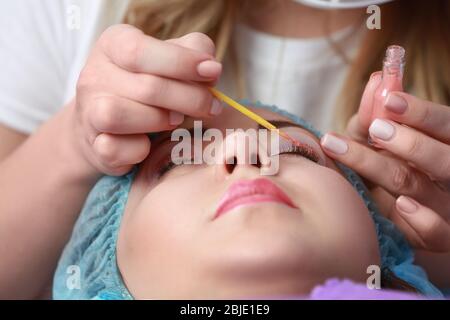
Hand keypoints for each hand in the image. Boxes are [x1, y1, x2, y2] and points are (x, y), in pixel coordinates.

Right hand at [73, 24, 222, 175]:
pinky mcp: (93, 146)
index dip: (181, 62)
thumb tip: (210, 66)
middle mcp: (94, 75)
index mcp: (113, 45)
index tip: (213, 72)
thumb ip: (191, 53)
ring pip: (117, 115)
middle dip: (189, 99)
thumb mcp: (168, 60)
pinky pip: (115, 150)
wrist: (107, 126)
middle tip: (211, 107)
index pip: (140, 50)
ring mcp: (88, 112)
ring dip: (158, 121)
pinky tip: (149, 144)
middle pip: (145, 87)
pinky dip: (139, 150)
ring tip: (176, 121)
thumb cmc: (147, 87)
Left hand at [321, 73, 449, 251]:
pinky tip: (401, 204)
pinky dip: (422, 220)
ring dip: (385, 169)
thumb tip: (377, 80)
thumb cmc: (388, 164)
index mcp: (444, 145)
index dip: (421, 112)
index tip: (389, 99)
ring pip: (419, 188)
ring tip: (351, 152)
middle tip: (376, 129)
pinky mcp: (438, 236)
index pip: (446, 125)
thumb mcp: (381, 138)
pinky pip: (437, 233)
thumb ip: (376, 113)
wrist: (400, 212)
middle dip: (409, 142)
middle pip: (439, 158)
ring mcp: (447, 206)